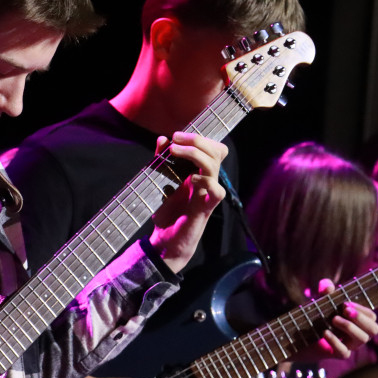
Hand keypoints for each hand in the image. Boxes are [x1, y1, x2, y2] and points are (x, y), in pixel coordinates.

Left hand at [148, 132, 227, 272]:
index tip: (175, 136)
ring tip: (175, 151)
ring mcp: (207, 194)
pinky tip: (190, 179)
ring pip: (214, 166)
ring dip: (195, 154)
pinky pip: (217, 191)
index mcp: (199, 172)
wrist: (164, 241)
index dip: (199, 138)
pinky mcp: (205, 209)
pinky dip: (205, 181)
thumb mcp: (160, 181)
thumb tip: (162, 139)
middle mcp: (206, 181)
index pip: (213, 148)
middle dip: (197, 140)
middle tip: (175, 139)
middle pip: (217, 151)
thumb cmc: (166, 212)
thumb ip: (162, 161)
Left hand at [314, 280, 377, 358]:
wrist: (303, 335)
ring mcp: (350, 345)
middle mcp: (358, 333)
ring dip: (349, 327)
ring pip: (362, 339)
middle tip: (346, 310)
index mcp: (359, 321)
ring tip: (334, 319)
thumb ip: (325, 291)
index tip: (345, 304)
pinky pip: (344, 352)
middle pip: (374, 329)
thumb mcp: (321, 300)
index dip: (362, 310)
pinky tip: (325, 332)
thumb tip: (328, 286)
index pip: (371, 317)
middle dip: (361, 318)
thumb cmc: (318, 315)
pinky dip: (335, 341)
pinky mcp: (338, 354)